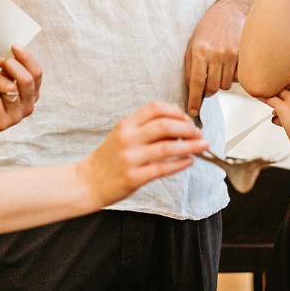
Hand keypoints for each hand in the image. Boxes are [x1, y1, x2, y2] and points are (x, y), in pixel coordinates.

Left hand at [0, 45, 42, 140]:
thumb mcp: (4, 80)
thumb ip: (11, 70)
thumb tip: (13, 52)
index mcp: (33, 93)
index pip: (37, 73)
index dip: (26, 58)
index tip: (14, 46)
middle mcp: (29, 106)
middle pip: (27, 80)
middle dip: (11, 64)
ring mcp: (17, 116)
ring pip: (9, 88)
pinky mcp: (2, 123)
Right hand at [77, 102, 208, 206]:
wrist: (86, 182)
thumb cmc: (107, 159)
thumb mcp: (122, 136)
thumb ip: (145, 130)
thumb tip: (178, 129)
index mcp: (126, 125)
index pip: (155, 108)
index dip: (176, 111)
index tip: (188, 119)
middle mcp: (127, 138)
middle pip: (165, 125)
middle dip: (188, 128)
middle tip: (200, 134)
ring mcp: (130, 158)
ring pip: (167, 147)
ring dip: (190, 146)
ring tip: (202, 146)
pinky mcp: (133, 178)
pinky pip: (162, 169)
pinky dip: (179, 164)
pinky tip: (189, 162)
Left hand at [184, 1, 244, 115]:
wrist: (229, 11)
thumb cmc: (208, 28)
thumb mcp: (192, 44)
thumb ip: (190, 65)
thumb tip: (192, 89)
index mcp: (199, 51)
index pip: (195, 83)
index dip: (194, 100)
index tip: (193, 111)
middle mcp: (215, 54)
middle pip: (212, 88)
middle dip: (208, 91)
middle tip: (207, 85)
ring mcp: (231, 54)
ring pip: (225, 85)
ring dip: (220, 83)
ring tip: (218, 71)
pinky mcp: (243, 55)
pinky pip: (237, 78)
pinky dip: (233, 77)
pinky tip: (229, 66)